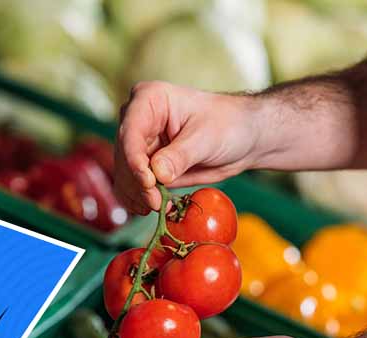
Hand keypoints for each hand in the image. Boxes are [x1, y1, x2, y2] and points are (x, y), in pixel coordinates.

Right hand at [113, 81, 267, 214]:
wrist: (242, 137)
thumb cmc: (228, 124)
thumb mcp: (207, 137)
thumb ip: (180, 156)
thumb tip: (157, 174)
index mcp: (149, 99)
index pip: (131, 131)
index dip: (134, 159)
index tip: (148, 182)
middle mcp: (137, 120)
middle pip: (124, 156)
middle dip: (137, 183)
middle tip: (156, 203)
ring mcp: (138, 144)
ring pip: (124, 175)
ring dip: (137, 195)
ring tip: (160, 207)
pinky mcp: (144, 166)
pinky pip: (130, 186)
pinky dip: (138, 200)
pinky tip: (152, 208)